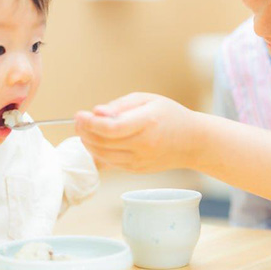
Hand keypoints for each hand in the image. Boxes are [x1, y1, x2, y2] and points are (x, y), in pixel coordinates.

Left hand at [75, 93, 202, 172]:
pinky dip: (99, 152)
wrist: (192, 141)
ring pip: (103, 156)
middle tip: (79, 121)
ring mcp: (140, 160)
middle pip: (103, 143)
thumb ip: (120, 105)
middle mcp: (144, 145)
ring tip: (85, 130)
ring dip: (88, 143)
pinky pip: (110, 163)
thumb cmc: (170, 115)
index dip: (90, 123)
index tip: (80, 115)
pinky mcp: (137, 170)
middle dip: (84, 132)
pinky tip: (97, 141)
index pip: (111, 129)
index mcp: (147, 123)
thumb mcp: (147, 99)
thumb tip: (97, 112)